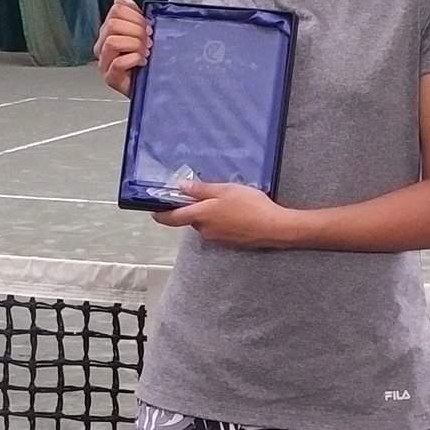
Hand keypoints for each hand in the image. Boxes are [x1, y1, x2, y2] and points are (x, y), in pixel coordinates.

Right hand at [94, 0, 149, 96]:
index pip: (116, 10)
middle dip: (136, 30)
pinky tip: (142, 62)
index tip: (147, 26)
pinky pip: (118, 62)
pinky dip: (134, 59)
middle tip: (148, 40)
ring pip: (112, 41)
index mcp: (108, 31)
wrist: (151, 87)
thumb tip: (121, 0)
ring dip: (134, 44)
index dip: (135, 15)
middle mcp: (102, 45)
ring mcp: (104, 62)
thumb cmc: (145, 62)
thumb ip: (132, 16)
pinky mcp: (110, 78)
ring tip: (145, 52)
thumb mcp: (141, 34)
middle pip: (113, 24)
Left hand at [153, 182, 293, 248]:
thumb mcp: (225, 190)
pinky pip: (219, 230)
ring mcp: (216, 239)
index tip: (154, 209)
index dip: (161, 213)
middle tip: (211, 193)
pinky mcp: (229, 243)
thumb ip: (201, 189)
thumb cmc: (250, 206)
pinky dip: (223, 221)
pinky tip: (238, 213)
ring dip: (212, 214)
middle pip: (192, 219)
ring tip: (230, 202)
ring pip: (206, 224)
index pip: (172, 218)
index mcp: (200, 216)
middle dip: (197, 207)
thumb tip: (181, 187)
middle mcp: (204, 230)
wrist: (274, 228)